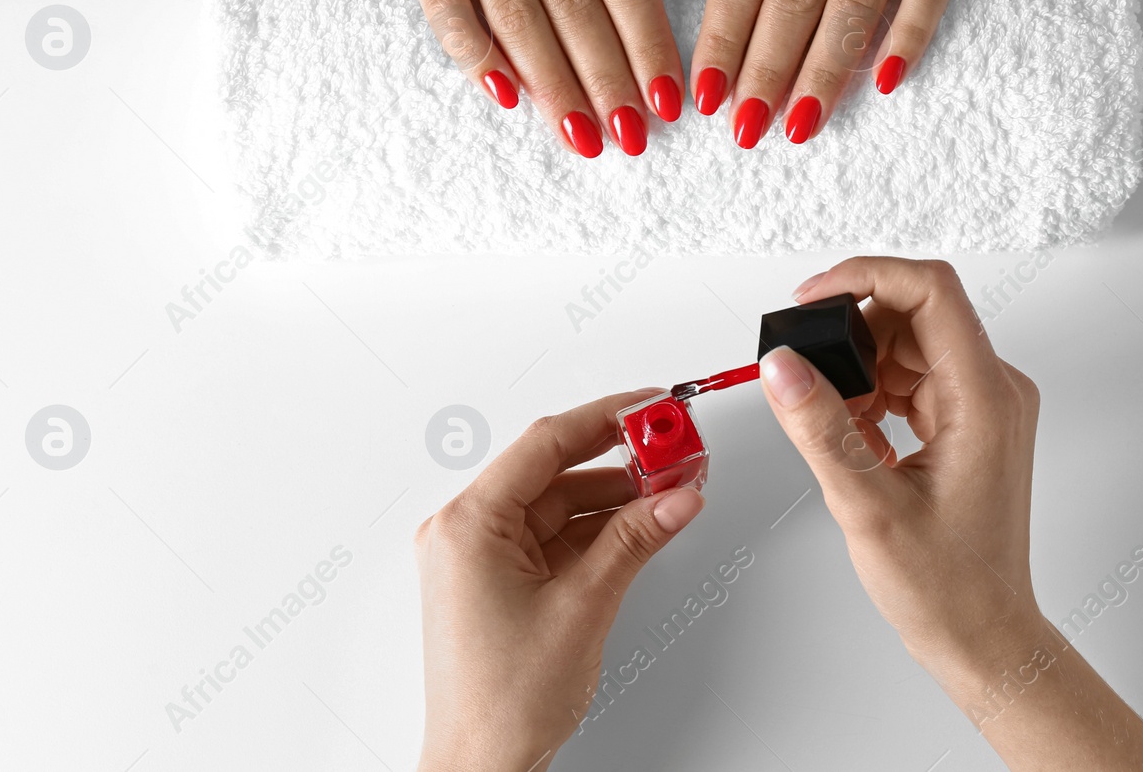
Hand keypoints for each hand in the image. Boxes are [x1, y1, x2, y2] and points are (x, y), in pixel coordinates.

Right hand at [299, 0, 682, 157]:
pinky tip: (508, 98)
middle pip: (574, 2)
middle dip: (607, 78)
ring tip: (581, 136)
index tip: (668, 98)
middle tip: (631, 137)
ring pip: (516, 14)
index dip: (647, 41)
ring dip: (552, 84)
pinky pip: (447, 8)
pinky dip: (477, 56)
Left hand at [415, 391, 704, 770]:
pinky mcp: (499, 581)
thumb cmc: (500, 703)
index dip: (607, 418)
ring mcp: (482, 557)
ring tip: (671, 488)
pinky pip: (554, 536)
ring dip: (615, 497)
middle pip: (554, 471)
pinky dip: (598, 530)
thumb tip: (674, 497)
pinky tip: (641, 524)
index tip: (652, 406)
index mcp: (468, 525)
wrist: (482, 766)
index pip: (545, 443)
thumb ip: (634, 541)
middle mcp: (467, 532)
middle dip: (620, 461)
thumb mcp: (583, 607)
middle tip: (675, 449)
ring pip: (559, 504)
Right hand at [760, 257, 1142, 770]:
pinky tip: (854, 437)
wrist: (984, 637)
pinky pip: (911, 379)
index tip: (812, 297)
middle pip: (914, 313)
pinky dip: (872, 395)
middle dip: (852, 334)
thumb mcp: (867, 506)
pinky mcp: (966, 423)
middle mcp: (993, 391)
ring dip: (859, 369)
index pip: (930, 290)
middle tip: (807, 375)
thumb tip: (782, 366)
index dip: (865, 276)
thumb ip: (820, 427)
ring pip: (908, 345)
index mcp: (984, 398)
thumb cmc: (948, 588)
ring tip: (835, 425)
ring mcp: (982, 406)